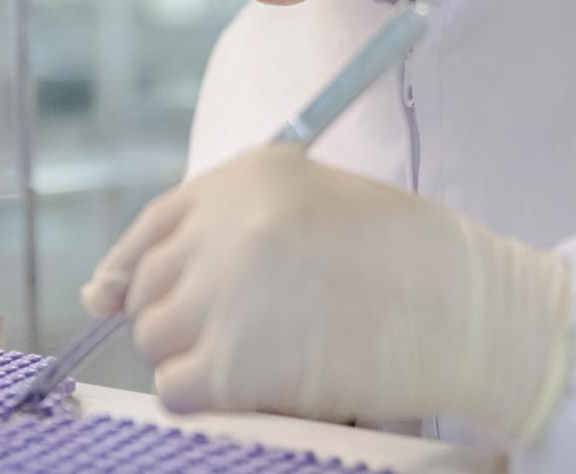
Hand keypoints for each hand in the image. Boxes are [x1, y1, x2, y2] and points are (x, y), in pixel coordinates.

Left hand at [82, 147, 573, 438]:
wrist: (471, 310)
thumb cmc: (411, 261)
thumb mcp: (317, 206)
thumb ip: (228, 231)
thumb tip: (105, 292)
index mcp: (245, 176)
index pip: (153, 227)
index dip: (129, 268)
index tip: (111, 297)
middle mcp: (222, 225)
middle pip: (147, 287)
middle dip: (178, 318)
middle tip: (231, 339)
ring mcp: (223, 291)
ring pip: (155, 339)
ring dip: (194, 359)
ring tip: (259, 360)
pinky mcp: (233, 359)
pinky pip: (176, 388)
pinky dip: (204, 398)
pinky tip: (251, 389)